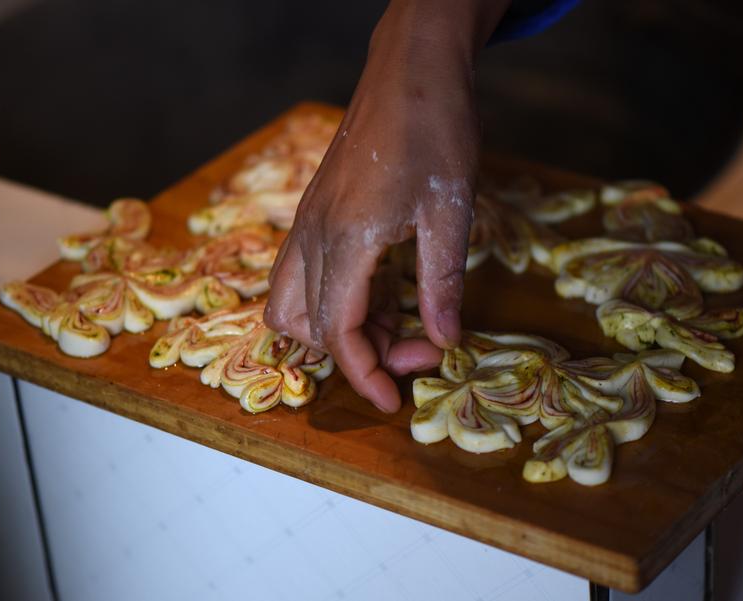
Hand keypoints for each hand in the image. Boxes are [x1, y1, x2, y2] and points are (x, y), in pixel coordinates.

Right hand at [265, 0, 510, 411]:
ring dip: (339, 328)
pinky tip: (386, 291)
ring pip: (292, 302)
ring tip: (398, 321)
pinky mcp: (317, 211)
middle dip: (358, 353)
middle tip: (417, 346)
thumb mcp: (450, 211)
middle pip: (309, 326)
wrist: (410, 68)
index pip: (338, 332)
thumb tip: (445, 342)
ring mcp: (309, 222)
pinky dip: (337, 299)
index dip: (365, 375)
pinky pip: (306, 274)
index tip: (394, 402)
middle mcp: (313, 236)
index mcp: (345, 241)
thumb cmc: (435, 130)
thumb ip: (442, 284)